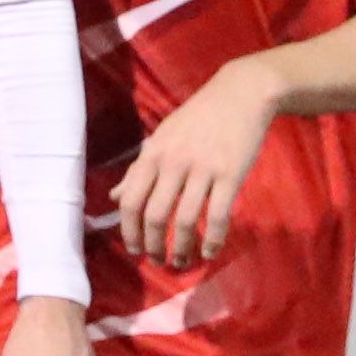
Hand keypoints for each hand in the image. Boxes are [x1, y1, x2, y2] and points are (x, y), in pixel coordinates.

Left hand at [115, 58, 284, 268]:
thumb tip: (115, 198)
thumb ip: (139, 169)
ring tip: (182, 262)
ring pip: (186, 221)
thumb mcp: (162, 138)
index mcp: (153, 154)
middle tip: (158, 261)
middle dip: (153, 246)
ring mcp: (204, 169)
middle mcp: (174, 163)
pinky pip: (219, 216)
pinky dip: (213, 240)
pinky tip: (210, 252)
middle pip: (155, 216)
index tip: (134, 250)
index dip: (129, 231)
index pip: (131, 201)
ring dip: (182, 248)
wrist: (241, 93)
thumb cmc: (198, 117)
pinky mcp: (231, 174)